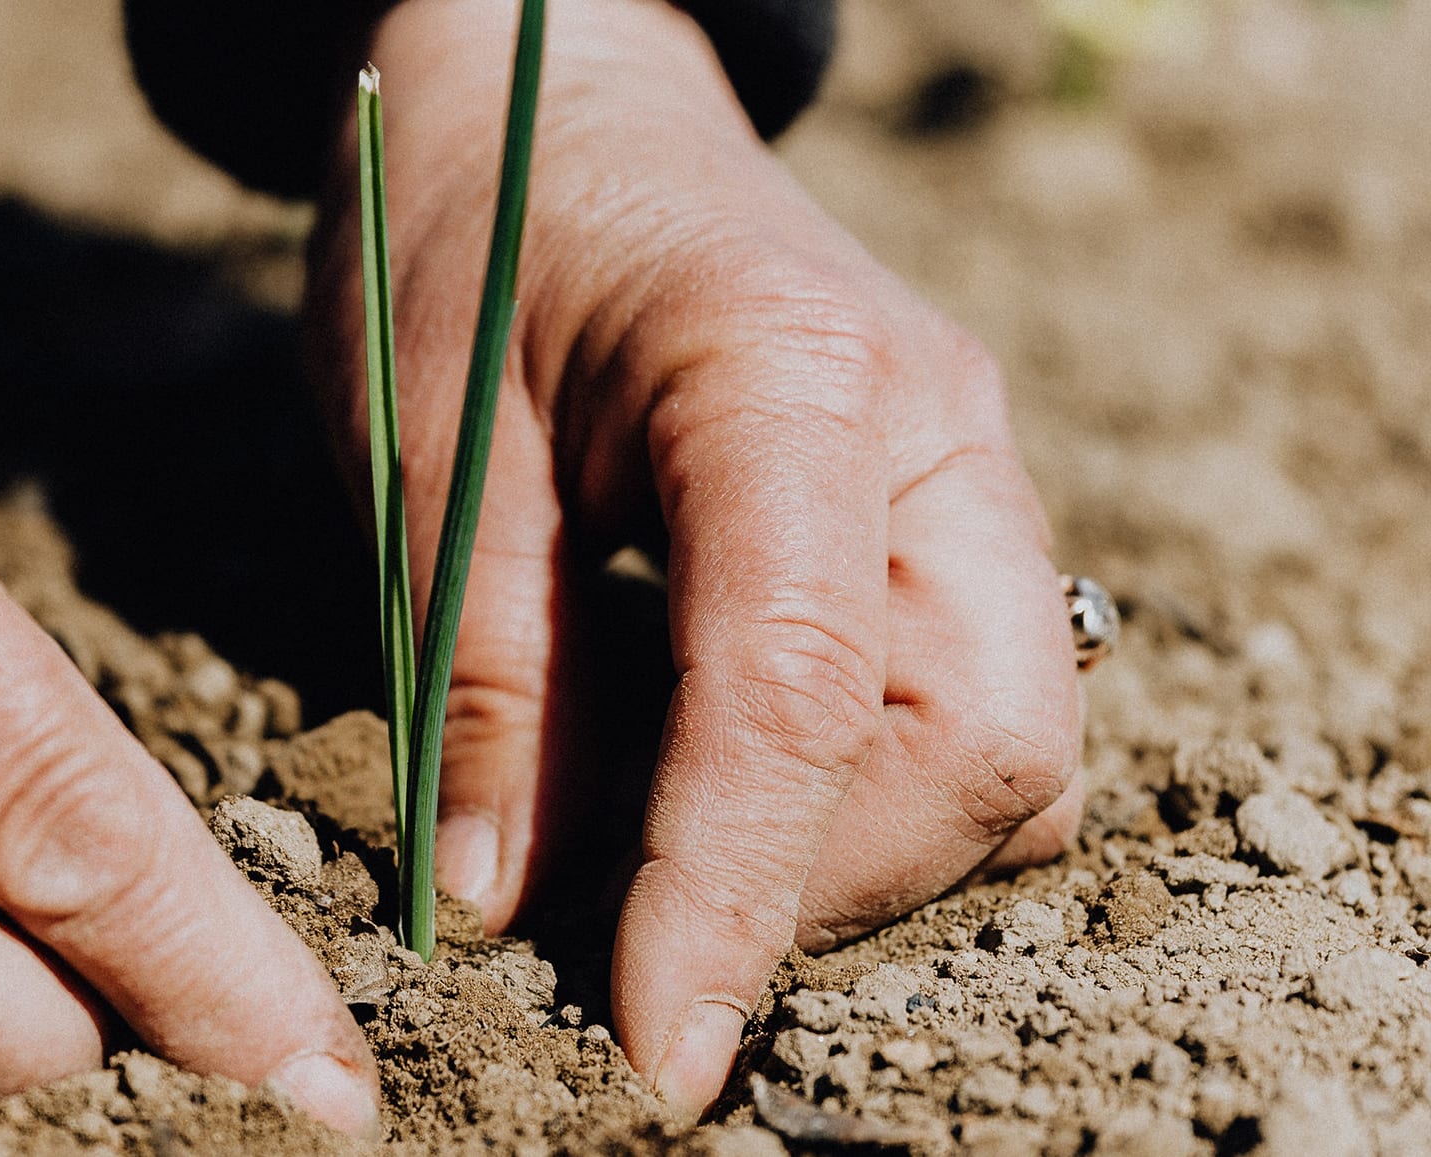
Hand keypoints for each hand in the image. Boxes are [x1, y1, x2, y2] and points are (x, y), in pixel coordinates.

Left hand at [309, 0, 1082, 1115]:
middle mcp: (933, 431)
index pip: (805, 692)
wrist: (546, 88)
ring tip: (664, 851)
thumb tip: (508, 902)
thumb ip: (487, 673)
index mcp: (792, 378)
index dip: (735, 895)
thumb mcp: (432, 443)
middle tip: (642, 927)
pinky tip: (714, 776)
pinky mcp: (937, 513)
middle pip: (981, 747)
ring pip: (1002, 749)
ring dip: (846, 850)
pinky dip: (853, 790)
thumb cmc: (469, 228)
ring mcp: (960, 470)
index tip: (661, 1046)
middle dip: (820, 881)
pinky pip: (962, 706)